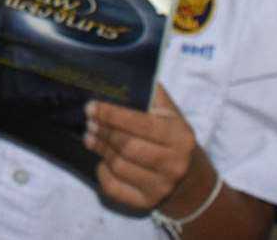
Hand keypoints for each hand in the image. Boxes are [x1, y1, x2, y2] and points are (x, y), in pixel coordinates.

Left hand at [86, 83, 200, 214]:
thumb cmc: (172, 136)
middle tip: (89, 121)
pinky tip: (101, 161)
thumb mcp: (170, 112)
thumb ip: (149, 93)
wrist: (188, 177)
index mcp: (179, 137)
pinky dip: (102, 173)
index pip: (139, 124)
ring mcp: (161, 187)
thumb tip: (118, 73)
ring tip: (90, 136)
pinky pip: (114, 188)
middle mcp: (174, 164)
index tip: (91, 106)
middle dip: (103, 131)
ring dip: (100, 149)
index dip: (111, 114)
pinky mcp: (147, 202)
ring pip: (119, 166)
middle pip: (127, 147)